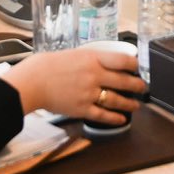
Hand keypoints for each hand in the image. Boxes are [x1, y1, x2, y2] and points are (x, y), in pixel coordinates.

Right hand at [4, 45, 144, 122]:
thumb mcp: (72, 54)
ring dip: (129, 103)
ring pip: (117, 100)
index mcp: (92, 58)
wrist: (31, 82)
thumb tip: (99, 62)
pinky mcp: (82, 109)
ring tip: (136, 105)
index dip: (134, 65)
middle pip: (124, 81)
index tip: (137, 67)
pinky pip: (103, 115)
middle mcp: (94, 75)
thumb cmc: (46, 66)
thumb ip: (88, 59)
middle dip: (137, 86)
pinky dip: (115, 119)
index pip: (123, 60)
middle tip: (142, 88)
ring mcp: (89, 93)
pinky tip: (121, 120)